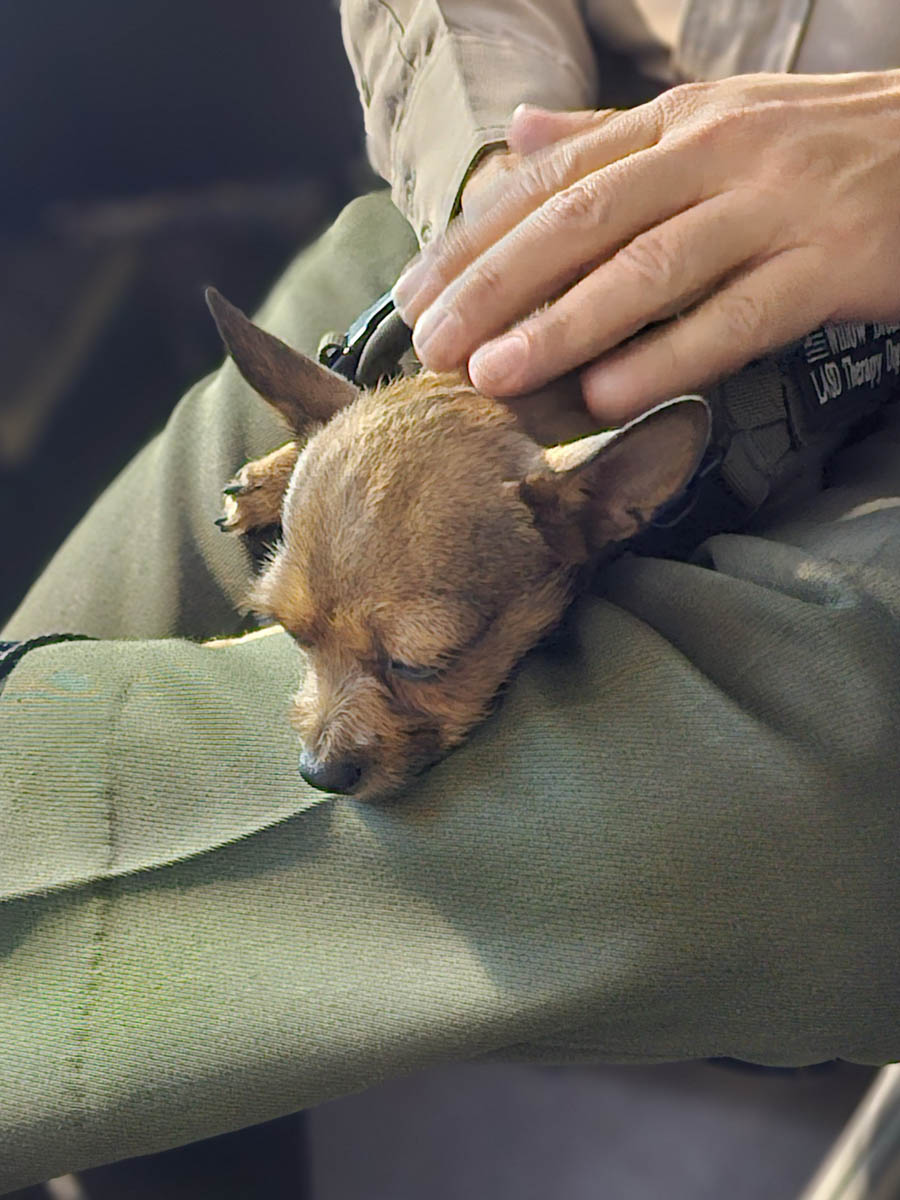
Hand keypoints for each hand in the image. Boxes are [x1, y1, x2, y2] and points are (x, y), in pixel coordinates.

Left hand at [394, 73, 899, 422]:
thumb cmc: (816, 150)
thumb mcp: (713, 123)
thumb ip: (613, 137)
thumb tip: (522, 135)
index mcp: (676, 122)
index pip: (552, 178)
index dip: (476, 239)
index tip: (415, 294)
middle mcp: (716, 152)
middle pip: (582, 219)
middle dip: (495, 286)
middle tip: (431, 345)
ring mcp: (775, 205)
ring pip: (649, 268)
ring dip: (562, 326)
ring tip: (493, 376)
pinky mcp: (830, 262)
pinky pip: (736, 318)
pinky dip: (666, 358)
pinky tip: (607, 396)